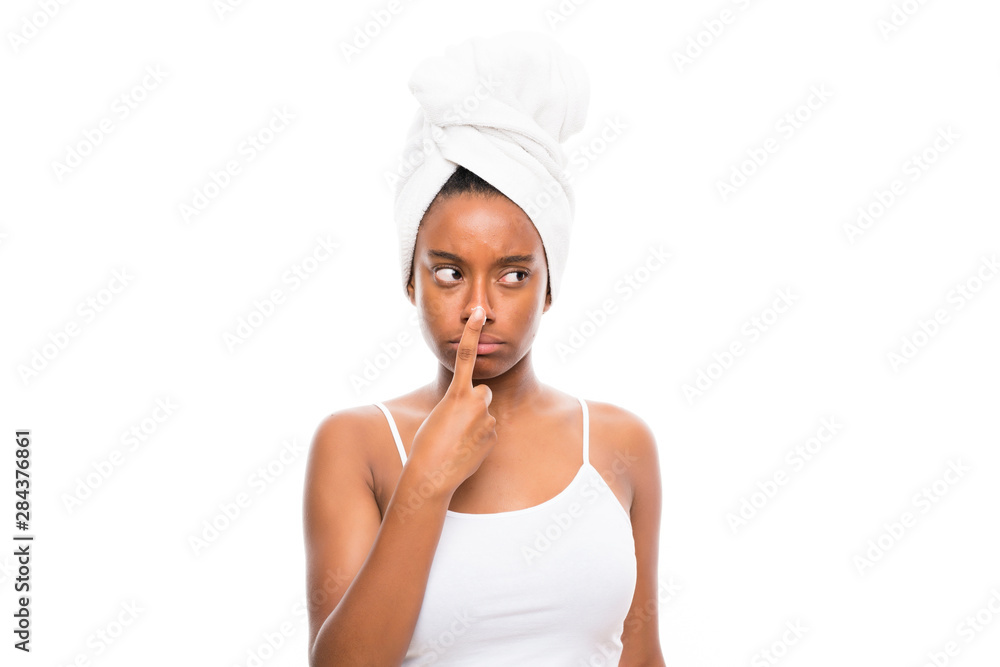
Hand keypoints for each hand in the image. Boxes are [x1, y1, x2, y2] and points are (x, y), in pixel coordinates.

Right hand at [406, 306, 497, 499]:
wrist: (433, 475)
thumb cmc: (426, 445)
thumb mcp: (438, 417)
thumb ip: (458, 406)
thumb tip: (475, 412)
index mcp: (457, 394)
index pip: (466, 355)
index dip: (473, 332)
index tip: (480, 313)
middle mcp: (476, 403)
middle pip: (482, 394)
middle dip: (474, 403)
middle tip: (457, 422)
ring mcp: (487, 420)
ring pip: (484, 415)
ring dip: (475, 424)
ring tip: (457, 441)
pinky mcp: (493, 437)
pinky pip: (487, 432)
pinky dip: (478, 440)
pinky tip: (464, 451)